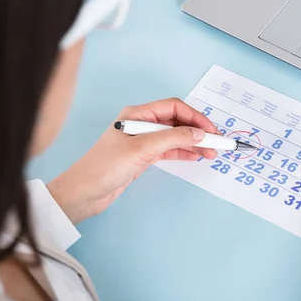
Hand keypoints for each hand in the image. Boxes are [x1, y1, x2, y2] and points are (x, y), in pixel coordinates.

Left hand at [47, 98, 218, 223]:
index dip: (195, 117)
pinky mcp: (143, 157)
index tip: (211, 130)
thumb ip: (173, 138)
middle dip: (197, 130)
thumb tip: (199, 133)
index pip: (174, 108)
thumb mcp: (142, 149)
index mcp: (137, 115)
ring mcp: (142, 141)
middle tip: (216, 142)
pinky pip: (169, 150)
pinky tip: (195, 156)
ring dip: (193, 143)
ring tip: (210, 152)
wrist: (84, 193)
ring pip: (175, 137)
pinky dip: (183, 152)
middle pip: (177, 121)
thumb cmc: (105, 167)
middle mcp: (141, 124)